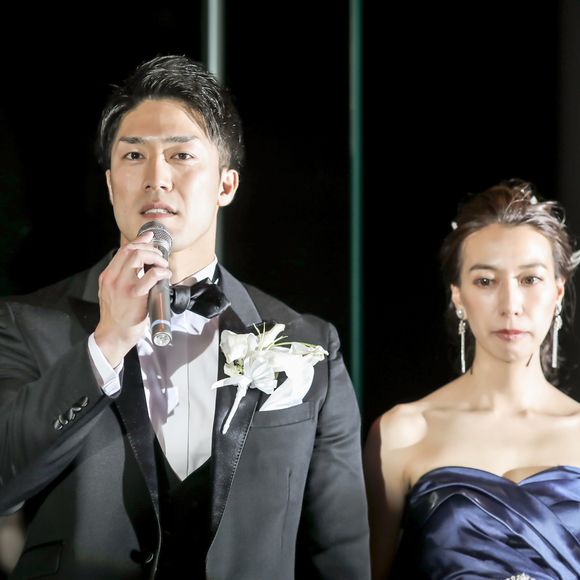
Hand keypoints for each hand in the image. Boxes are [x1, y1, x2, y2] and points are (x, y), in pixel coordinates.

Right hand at [94, 231, 170, 366]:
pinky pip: (151, 275)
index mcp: (108, 276)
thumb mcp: (111, 292)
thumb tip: (137, 264)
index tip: (150, 238)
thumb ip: (120, 278)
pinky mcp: (135, 295)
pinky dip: (161, 271)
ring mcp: (123, 285)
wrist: (114, 334)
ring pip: (139, 257)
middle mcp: (113, 278)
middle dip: (149, 248)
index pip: (123, 250)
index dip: (139, 241)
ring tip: (163, 265)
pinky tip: (166, 274)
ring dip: (155, 257)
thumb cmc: (117, 315)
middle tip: (159, 256)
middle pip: (131, 250)